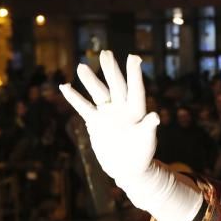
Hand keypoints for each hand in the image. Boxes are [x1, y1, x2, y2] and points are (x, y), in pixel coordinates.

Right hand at [59, 51, 159, 184]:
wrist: (127, 167)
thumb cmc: (142, 154)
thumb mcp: (147, 141)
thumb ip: (149, 127)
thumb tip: (156, 116)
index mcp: (137, 110)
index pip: (136, 89)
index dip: (134, 74)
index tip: (134, 56)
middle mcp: (122, 108)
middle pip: (116, 86)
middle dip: (111, 70)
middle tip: (105, 53)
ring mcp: (108, 113)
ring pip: (98, 92)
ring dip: (90, 81)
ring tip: (81, 66)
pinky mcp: (95, 122)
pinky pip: (83, 107)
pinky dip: (74, 98)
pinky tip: (64, 86)